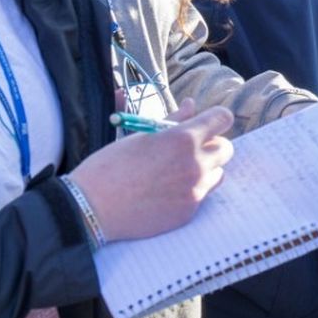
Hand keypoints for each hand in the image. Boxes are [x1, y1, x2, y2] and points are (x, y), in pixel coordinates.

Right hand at [68, 100, 234, 242]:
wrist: (92, 208)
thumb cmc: (110, 166)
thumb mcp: (141, 135)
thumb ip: (174, 120)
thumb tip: (191, 105)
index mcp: (183, 138)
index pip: (222, 119)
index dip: (215, 119)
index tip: (207, 123)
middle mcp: (195, 164)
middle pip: (226, 148)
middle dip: (211, 145)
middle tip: (188, 149)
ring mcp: (195, 190)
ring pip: (218, 173)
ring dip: (205, 169)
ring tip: (175, 172)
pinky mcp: (189, 212)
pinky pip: (202, 196)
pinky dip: (191, 191)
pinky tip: (166, 192)